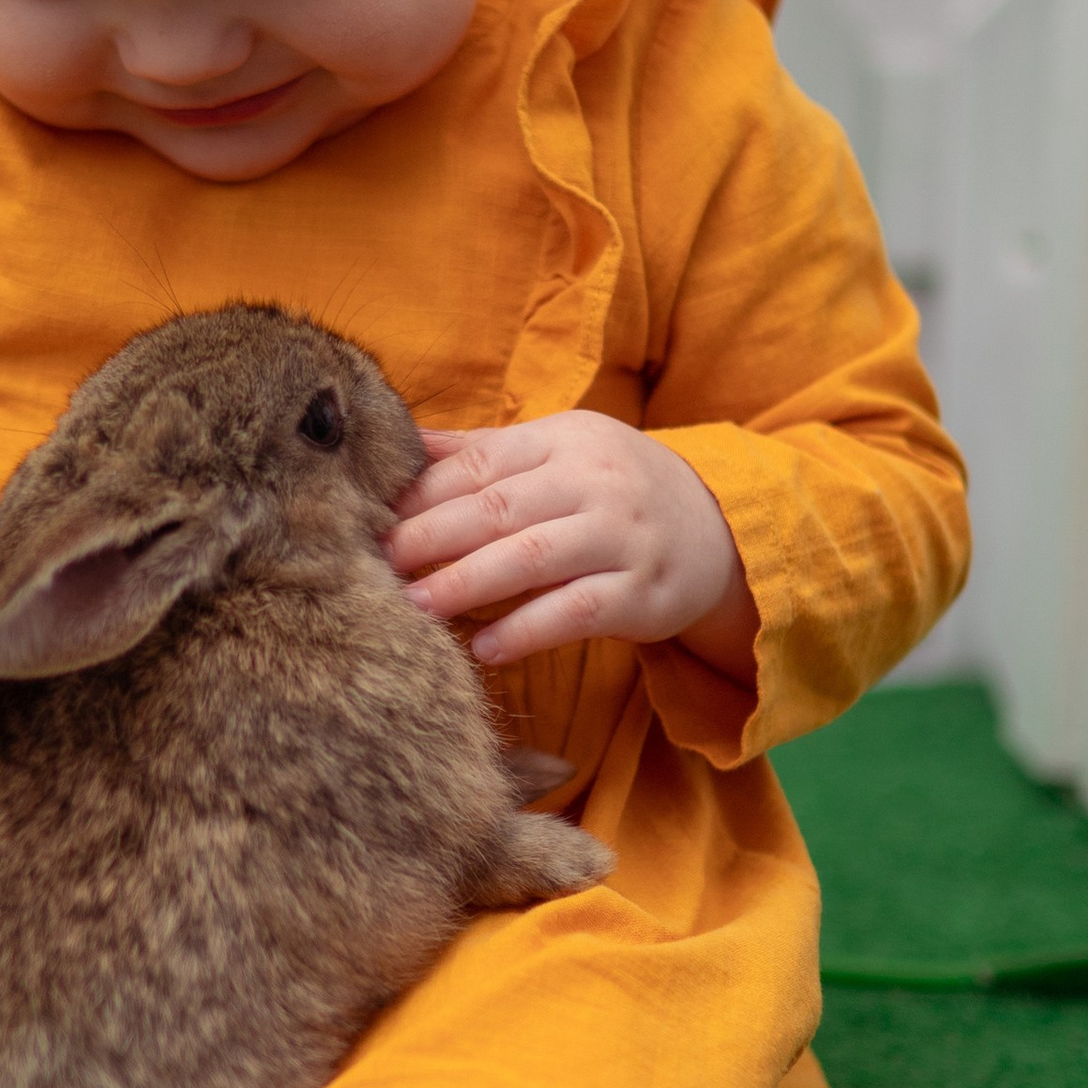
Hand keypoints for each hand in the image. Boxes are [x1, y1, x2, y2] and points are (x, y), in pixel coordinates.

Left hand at [387, 414, 753, 674]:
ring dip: (467, 583)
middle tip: (376, 565)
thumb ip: (484, 452)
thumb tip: (403, 440)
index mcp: (564, 440)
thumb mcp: (559, 452)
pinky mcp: (642, 594)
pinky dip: (526, 630)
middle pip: (499, 508)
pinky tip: (483, 648)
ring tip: (414, 607)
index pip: (481, 465)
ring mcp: (622, 537)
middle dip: (430, 537)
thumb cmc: (613, 489)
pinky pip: (576, 612)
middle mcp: (595, 482)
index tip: (370, 520)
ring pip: (533, 558)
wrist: (718, 530)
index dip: (422, 494)